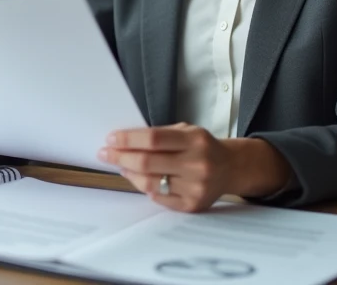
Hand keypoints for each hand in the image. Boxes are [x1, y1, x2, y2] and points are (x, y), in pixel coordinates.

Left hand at [98, 123, 291, 211]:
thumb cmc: (202, 146)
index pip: (153, 139)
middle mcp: (198, 164)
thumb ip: (160, 135)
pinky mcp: (193, 205)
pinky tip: (138, 179)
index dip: (127, 139)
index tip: (110, 139)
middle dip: (121, 157)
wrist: (231, 168)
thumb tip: (123, 142)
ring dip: (129, 173)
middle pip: (148, 162)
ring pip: (150, 183)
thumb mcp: (186, 131)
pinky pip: (159, 198)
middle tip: (105, 153)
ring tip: (120, 166)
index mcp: (195, 140)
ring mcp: (196, 187)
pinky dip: (145, 187)